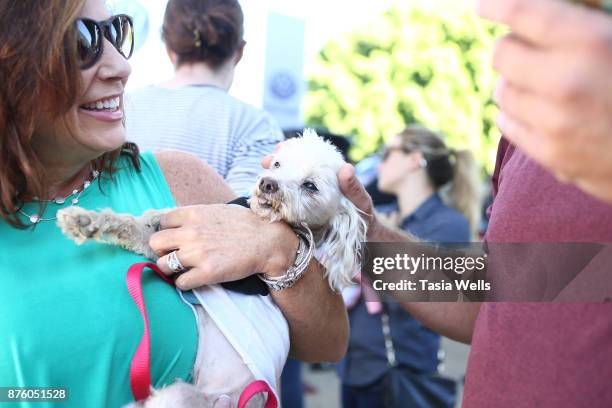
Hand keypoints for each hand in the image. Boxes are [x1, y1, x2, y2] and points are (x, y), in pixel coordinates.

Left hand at [149, 204, 297, 289]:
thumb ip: (196, 216)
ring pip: (163, 265)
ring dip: (171, 268)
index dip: (169, 232)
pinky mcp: (207, 273)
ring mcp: (197, 253)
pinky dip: (184, 282)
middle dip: (164, 250)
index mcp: (193, 214)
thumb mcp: (217, 210)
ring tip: (184, 268)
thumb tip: (179, 224)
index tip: (177, 239)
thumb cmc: (246, 224)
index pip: (162, 223)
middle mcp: (191, 233)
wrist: (268, 241)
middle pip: (156, 243)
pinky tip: (195, 278)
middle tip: (176, 254)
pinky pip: (180, 282)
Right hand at [262, 148, 379, 237]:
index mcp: (330, 175)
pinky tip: (267, 200)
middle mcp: (318, 183)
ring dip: (275, 180)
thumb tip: (346, 168)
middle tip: (266, 163)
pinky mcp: (305, 212)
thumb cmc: (366, 218)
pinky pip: (289, 202)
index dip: (293, 149)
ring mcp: (310, 197)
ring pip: (289, 184)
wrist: (365, 239)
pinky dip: (277, 199)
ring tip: (263, 181)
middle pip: (294, 167)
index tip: (280, 148)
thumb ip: (354, 188)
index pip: (309, 155)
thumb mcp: (362, 202)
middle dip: (278, 163)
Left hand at [478, 0, 611, 201]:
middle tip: (526, 49)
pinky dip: (515, 113)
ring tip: (539, 82)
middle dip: (512, 46)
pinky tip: (535, 109)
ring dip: (514, 82)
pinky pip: (507, 123)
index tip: (484, 6)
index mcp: (592, 43)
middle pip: (503, 54)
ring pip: (502, 90)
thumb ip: (588, 20)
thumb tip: (541, 12)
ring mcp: (555, 122)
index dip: (499, 6)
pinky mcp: (550, 153)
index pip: (525, 14)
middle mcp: (567, 82)